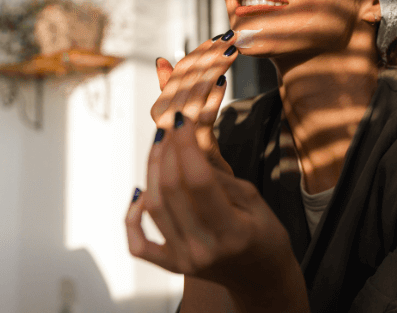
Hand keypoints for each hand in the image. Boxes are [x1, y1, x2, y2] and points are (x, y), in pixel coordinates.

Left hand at [125, 113, 296, 292]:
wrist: (260, 276)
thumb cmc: (264, 235)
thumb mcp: (255, 200)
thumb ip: (220, 178)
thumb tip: (189, 148)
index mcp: (231, 233)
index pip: (199, 181)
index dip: (187, 146)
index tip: (183, 122)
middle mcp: (203, 249)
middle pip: (171, 190)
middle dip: (168, 151)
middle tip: (171, 126)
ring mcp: (183, 260)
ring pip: (154, 206)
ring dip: (152, 170)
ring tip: (160, 145)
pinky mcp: (170, 265)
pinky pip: (138, 241)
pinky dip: (132, 215)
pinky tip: (140, 191)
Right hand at [150, 31, 238, 174]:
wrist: (215, 202)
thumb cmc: (204, 162)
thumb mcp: (192, 124)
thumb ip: (176, 93)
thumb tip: (163, 60)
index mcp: (165, 117)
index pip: (177, 77)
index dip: (196, 55)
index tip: (217, 38)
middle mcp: (167, 129)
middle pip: (183, 84)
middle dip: (207, 57)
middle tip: (229, 37)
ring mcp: (180, 143)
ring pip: (191, 99)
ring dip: (211, 71)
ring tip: (230, 52)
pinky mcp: (197, 155)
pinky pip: (202, 122)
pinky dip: (211, 100)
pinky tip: (223, 82)